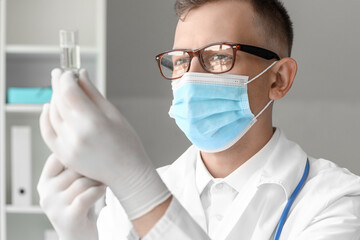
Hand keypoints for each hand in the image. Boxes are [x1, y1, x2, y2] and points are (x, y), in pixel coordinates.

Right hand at [37, 154, 104, 239]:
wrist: (79, 236)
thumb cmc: (80, 205)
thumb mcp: (71, 184)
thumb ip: (74, 166)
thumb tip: (92, 141)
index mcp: (45, 181)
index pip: (58, 156)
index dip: (77, 153)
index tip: (92, 156)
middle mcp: (46, 193)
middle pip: (73, 168)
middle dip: (92, 168)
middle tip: (103, 170)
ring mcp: (55, 207)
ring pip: (82, 182)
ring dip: (98, 181)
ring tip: (103, 182)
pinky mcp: (68, 218)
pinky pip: (86, 196)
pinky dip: (98, 190)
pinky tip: (103, 190)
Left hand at [39, 69, 169, 218]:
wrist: (126, 173)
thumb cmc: (127, 143)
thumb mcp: (114, 114)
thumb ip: (93, 94)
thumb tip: (81, 74)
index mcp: (94, 122)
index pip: (70, 92)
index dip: (66, 78)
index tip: (69, 71)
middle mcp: (77, 135)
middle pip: (58, 102)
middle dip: (58, 85)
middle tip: (60, 74)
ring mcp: (68, 147)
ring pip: (51, 115)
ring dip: (53, 99)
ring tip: (59, 90)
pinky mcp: (63, 156)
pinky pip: (47, 132)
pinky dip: (45, 118)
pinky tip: (48, 107)